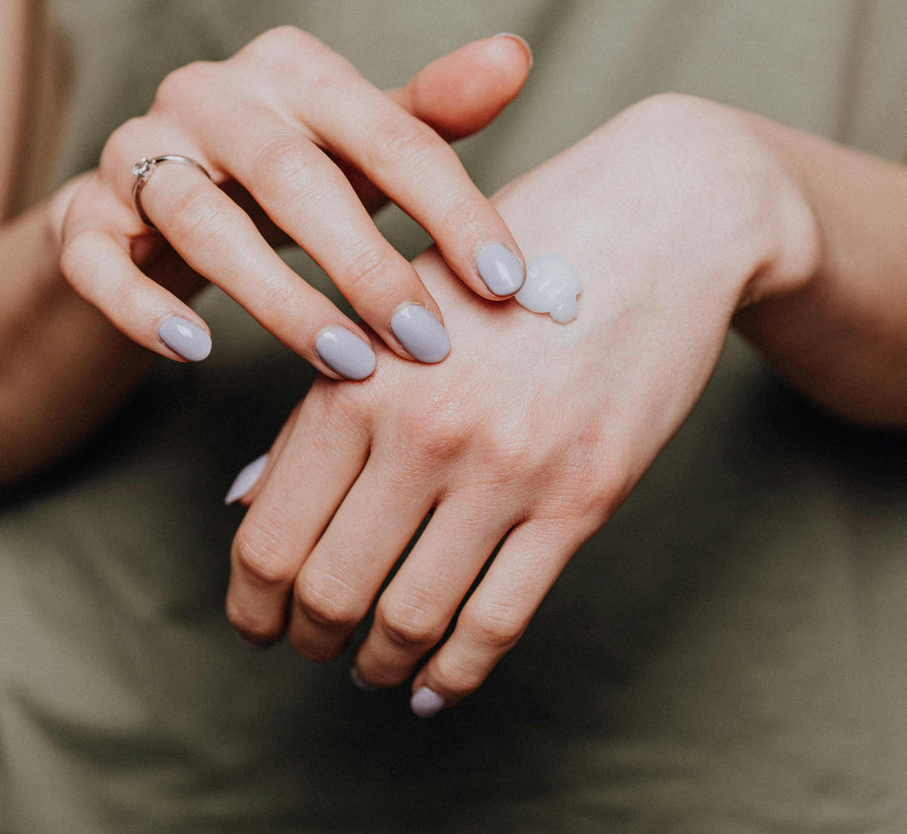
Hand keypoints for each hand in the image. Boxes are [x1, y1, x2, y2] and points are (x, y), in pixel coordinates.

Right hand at [48, 27, 533, 375]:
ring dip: (278, 299)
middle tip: (427, 341)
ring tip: (345, 362)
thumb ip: (430, 112)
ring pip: (199, 221)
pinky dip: (145, 308)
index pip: (390, 134)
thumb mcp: (359, 143)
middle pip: (292, 175)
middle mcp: (208, 94)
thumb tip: (513, 56)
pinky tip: (196, 352)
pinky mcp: (81, 216)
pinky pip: (100, 262)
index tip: (507, 285)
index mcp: (292, 69)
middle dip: (366, 265)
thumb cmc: (285, 176)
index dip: (453, 210)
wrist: (150, 204)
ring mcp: (135, 152)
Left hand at [224, 94, 821, 711]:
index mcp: (357, 378)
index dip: (251, 603)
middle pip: (329, 589)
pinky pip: (499, 621)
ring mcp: (505, 469)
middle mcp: (421, 430)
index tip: (257, 623)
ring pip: (410, 617)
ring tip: (372, 668)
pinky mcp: (582, 497)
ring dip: (378, 662)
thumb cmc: (513, 255)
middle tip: (312, 647)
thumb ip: (320, 407)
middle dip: (308, 638)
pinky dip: (456, 673)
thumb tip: (245, 505)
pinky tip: (436, 686)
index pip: (270, 535)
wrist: (660, 219)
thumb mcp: (398, 308)